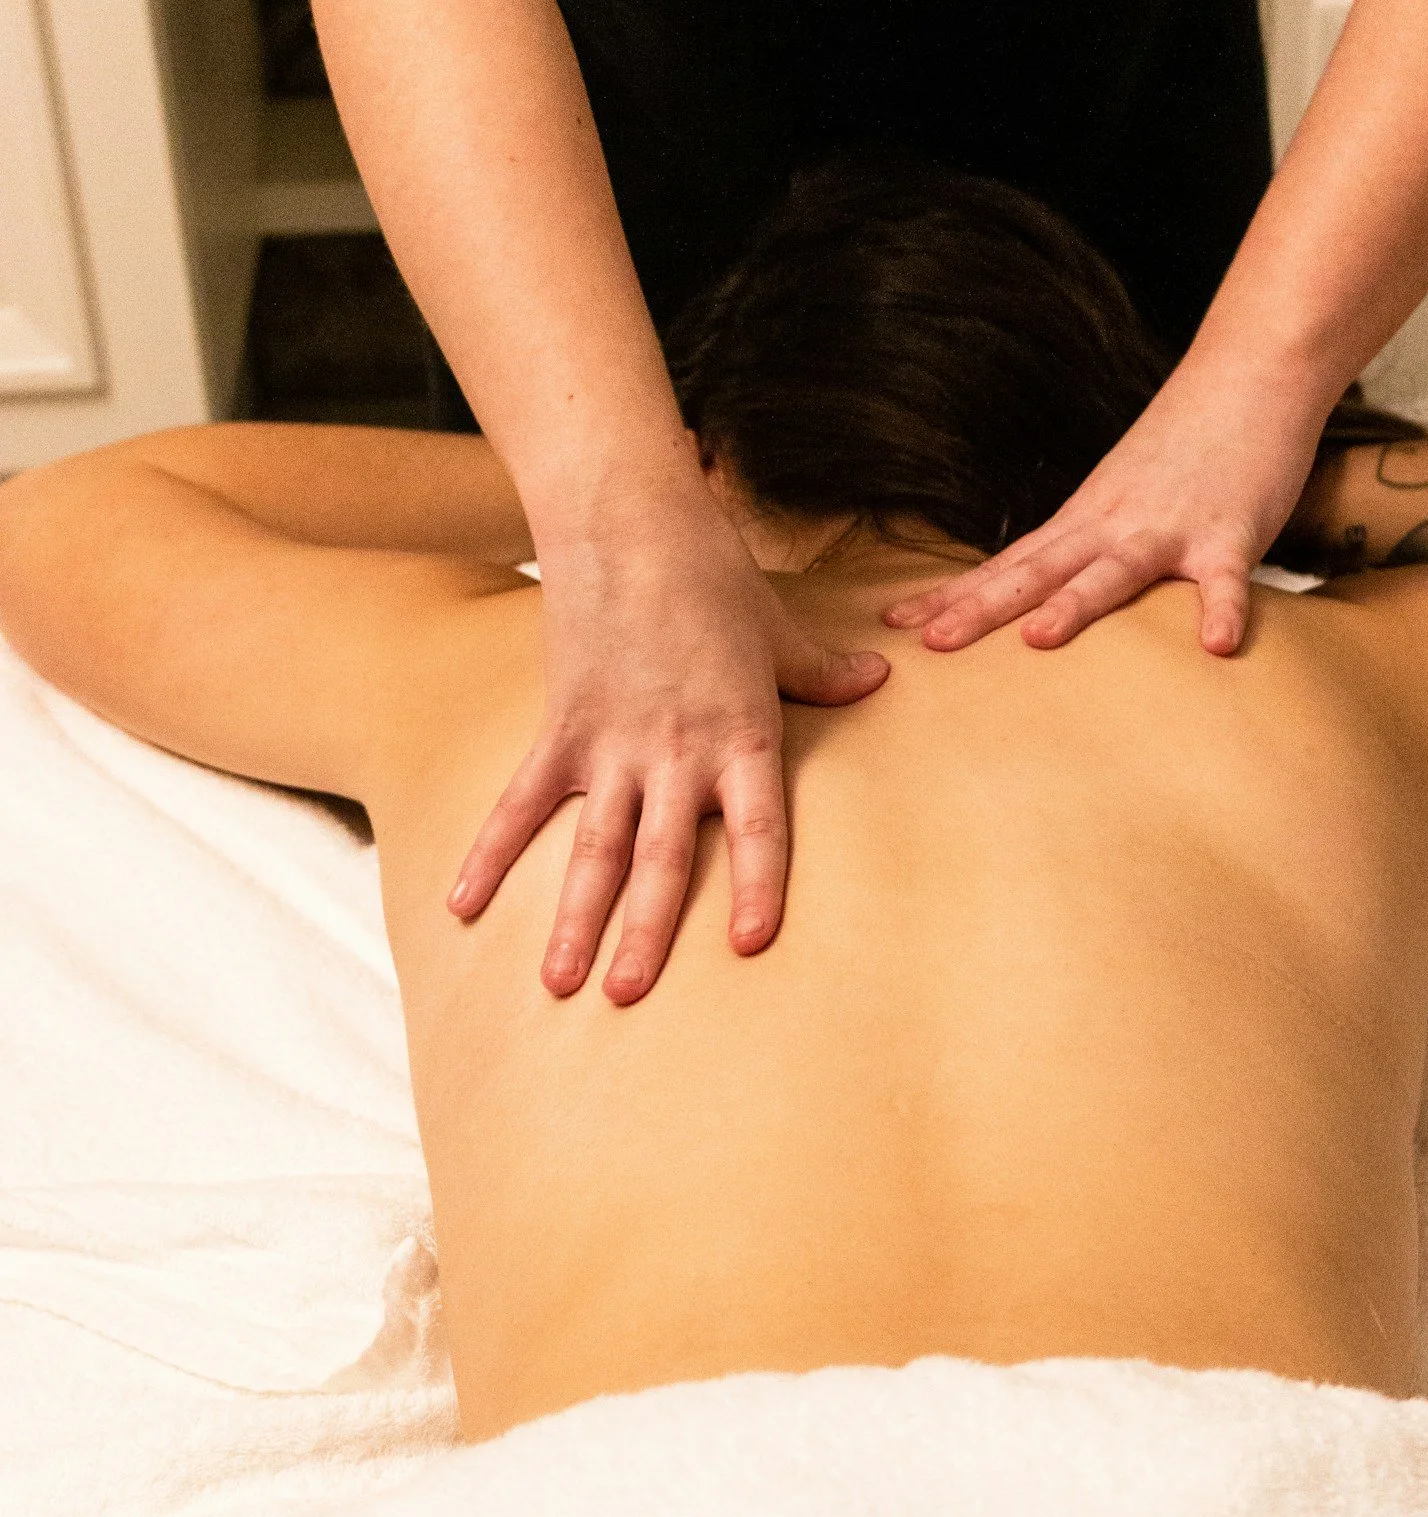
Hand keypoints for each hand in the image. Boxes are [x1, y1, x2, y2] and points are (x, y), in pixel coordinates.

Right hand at [447, 478, 888, 1001]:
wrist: (628, 519)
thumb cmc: (712, 575)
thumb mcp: (780, 630)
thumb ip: (823, 673)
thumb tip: (876, 680)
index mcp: (741, 735)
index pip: (758, 827)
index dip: (753, 885)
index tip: (746, 943)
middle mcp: (675, 753)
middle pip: (660, 857)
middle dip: (645, 932)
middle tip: (628, 997)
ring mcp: (611, 745)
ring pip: (592, 847)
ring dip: (573, 917)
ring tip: (559, 983)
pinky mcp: (560, 729)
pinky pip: (520, 803)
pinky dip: (491, 854)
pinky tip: (463, 906)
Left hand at [884, 354, 1329, 657]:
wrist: (1251, 372)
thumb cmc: (1185, 445)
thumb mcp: (1118, 495)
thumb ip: (1084, 545)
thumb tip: (1042, 594)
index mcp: (1082, 520)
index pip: (1006, 564)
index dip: (954, 595)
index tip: (896, 622)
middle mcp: (1112, 524)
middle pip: (1037, 572)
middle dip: (982, 609)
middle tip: (931, 644)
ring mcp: (1168, 527)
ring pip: (1114, 571)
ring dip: (1077, 604)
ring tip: (1039, 639)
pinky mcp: (1230, 532)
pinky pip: (1224, 579)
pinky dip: (1220, 609)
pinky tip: (1215, 647)